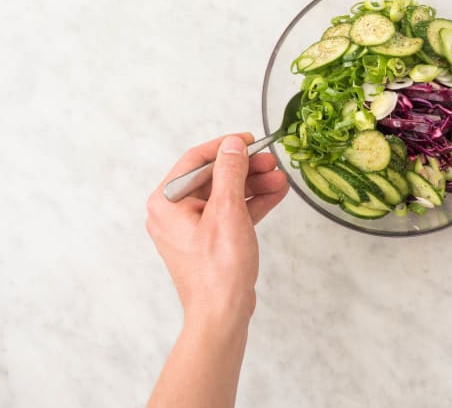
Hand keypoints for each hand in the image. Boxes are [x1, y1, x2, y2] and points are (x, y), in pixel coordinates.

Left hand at [146, 133, 288, 327]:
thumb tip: (232, 145)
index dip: (225, 147)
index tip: (249, 141)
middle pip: (213, 177)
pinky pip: (231, 213)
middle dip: (246, 169)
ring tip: (280, 180)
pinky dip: (252, 204)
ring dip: (254, 185)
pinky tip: (275, 194)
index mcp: (167, 202)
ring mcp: (192, 228)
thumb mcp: (227, 212)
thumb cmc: (218, 270)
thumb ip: (230, 173)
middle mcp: (174, 213)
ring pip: (226, 195)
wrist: (222, 314)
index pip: (196, 160)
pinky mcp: (210, 240)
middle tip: (271, 162)